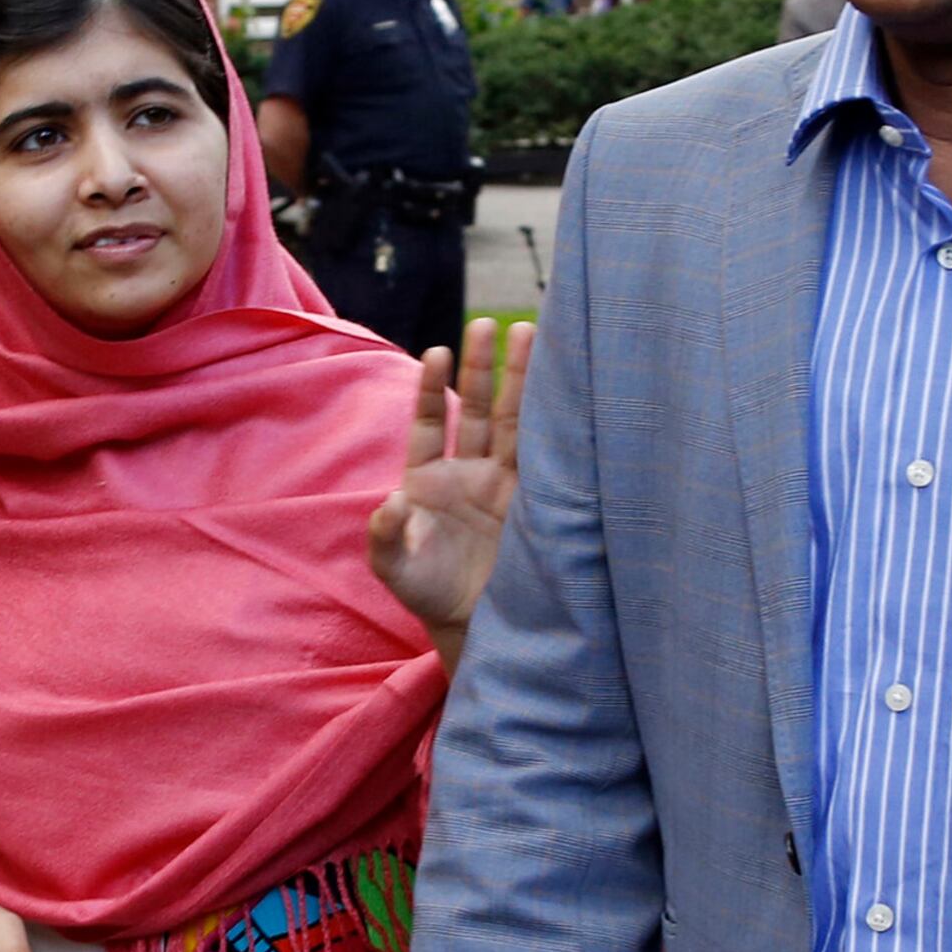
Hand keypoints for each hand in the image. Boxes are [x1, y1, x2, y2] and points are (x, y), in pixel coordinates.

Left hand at [365, 318, 532, 658]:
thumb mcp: (395, 568)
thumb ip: (386, 535)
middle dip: (483, 368)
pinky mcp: (538, 503)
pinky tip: (565, 392)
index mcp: (429, 478)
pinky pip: (548, 457)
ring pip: (516, 423)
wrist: (475, 627)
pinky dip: (555, 425)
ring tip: (530, 334)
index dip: (435, 389)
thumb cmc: (428, 595)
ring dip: (522, 382)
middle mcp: (470, 473)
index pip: (432, 422)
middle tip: (489, 324)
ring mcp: (506, 485)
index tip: (438, 352)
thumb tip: (392, 502)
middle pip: (479, 409)